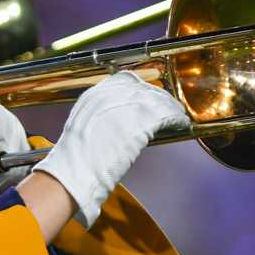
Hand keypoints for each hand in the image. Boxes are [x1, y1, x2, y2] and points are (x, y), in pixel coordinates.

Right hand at [37, 72, 188, 225]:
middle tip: (169, 106)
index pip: (124, 80)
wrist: (73, 174)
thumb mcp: (81, 128)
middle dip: (159, 96)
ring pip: (158, 100)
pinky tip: (181, 124)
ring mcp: (125, 107)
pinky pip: (166, 115)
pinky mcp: (141, 122)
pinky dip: (176, 119)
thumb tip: (118, 121)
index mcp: (93, 95)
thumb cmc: (73, 162)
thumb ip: (99, 118)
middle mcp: (110, 95)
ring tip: (179, 116)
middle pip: (144, 88)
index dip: (141, 88)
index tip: (150, 95)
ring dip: (171, 108)